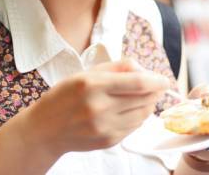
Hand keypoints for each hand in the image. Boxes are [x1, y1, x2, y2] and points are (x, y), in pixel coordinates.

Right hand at [24, 59, 169, 153]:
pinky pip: (134, 127)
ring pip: (142, 114)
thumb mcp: (86, 73)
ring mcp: (105, 127)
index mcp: (94, 85)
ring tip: (144, 97)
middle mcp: (100, 107)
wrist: (45, 129)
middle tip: (156, 86)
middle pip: (144, 99)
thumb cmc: (65, 96)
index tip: (163, 79)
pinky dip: (138, 117)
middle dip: (155, 91)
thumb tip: (144, 70)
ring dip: (149, 104)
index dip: (157, 81)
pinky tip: (131, 110)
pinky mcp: (108, 141)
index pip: (138, 83)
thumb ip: (117, 67)